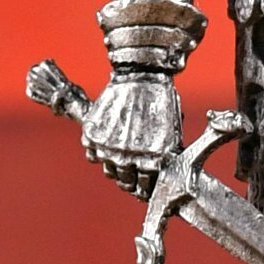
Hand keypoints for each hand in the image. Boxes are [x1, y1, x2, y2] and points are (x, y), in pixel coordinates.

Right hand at [81, 74, 181, 195]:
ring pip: (109, 171)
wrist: (142, 75)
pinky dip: (98, 152)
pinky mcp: (93, 136)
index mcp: (154, 159)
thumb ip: (164, 156)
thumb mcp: (171, 132)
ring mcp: (109, 148)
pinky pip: (92, 155)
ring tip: (120, 158)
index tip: (144, 186)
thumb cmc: (161, 101)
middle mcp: (130, 158)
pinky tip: (108, 145)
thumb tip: (159, 174)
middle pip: (126, 182)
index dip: (146, 188)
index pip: (146, 187)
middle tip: (131, 176)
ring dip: (115, 167)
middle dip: (130, 180)